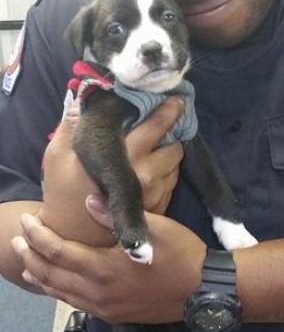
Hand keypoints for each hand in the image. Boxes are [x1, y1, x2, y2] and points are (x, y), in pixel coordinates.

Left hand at [12, 211, 205, 323]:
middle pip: (51, 274)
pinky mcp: (113, 316)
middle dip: (30, 255)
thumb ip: (117, 216)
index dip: (38, 235)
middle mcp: (99, 292)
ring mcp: (105, 307)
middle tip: (18, 238)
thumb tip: (87, 201)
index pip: (57, 251)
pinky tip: (55, 283)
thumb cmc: (182, 254)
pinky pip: (75, 304)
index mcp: (105, 268)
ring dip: (40, 276)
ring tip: (26, 263)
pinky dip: (57, 291)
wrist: (204, 291)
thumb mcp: (155, 227)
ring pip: (60, 293)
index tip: (28, 219)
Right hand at [40, 96, 183, 245]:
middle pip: (176, 145)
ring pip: (176, 164)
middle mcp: (147, 174)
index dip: (170, 109)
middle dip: (171, 135)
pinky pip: (172, 183)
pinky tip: (149, 171)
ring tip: (153, 150)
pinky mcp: (159, 207)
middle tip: (161, 128)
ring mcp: (156, 193)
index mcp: (127, 156)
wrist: (74, 235)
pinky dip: (165, 173)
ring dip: (168, 155)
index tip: (176, 100)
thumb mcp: (60, 154)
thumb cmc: (65, 192)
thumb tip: (84, 97)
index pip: (159, 125)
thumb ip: (73, 123)